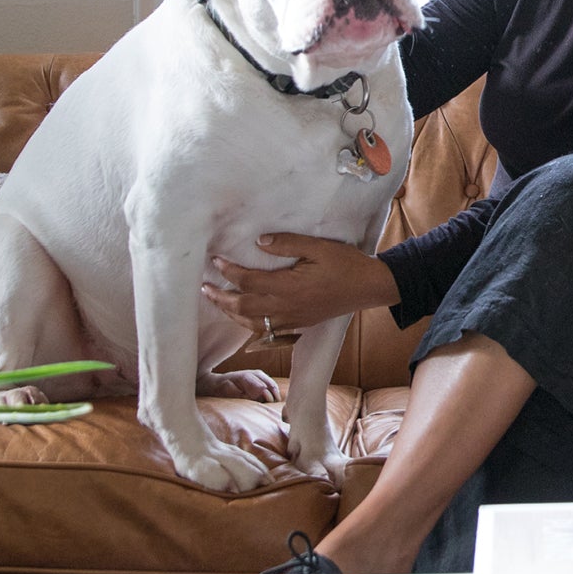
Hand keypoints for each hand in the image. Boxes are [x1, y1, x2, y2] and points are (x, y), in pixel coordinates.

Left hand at [202, 232, 398, 333]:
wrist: (368, 288)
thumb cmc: (345, 264)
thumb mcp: (318, 247)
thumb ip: (287, 243)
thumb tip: (258, 242)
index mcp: (290, 286)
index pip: (249, 281)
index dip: (228, 271)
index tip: (215, 260)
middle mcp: (287, 307)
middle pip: (243, 307)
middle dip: (221, 298)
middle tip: (204, 287)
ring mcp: (292, 319)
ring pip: (252, 323)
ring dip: (230, 313)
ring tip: (216, 301)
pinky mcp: (298, 325)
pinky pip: (266, 331)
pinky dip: (248, 326)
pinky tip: (241, 318)